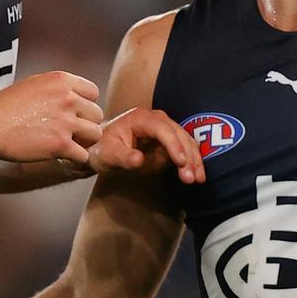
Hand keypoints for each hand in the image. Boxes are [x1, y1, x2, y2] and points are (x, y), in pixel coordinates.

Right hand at [0, 71, 103, 163]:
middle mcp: (68, 99)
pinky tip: (63, 155)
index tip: (75, 114)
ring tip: (70, 144)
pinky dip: (75, 158)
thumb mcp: (35, 83)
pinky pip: (84, 155)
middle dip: (86, 124)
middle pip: (96, 114)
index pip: (93, 93)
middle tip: (72, 132)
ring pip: (95, 134)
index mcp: (62, 81)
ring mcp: (66, 122)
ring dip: (84, 141)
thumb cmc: (6, 105)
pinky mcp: (60, 144)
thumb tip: (74, 98)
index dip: (85, 105)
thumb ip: (58, 89)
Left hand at [88, 108, 205, 183]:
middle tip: (190, 177)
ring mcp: (164, 128)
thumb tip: (139, 160)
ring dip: (193, 159)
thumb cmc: (102, 149)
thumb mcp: (107, 155)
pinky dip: (192, 160)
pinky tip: (197, 175)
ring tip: (197, 179)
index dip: (174, 145)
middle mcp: (156, 119)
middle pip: (179, 134)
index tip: (181, 162)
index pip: (163, 129)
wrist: (99, 149)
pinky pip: (185, 148)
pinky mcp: (168, 140)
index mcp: (140, 118)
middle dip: (187, 155)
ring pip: (186, 140)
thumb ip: (123, 157)